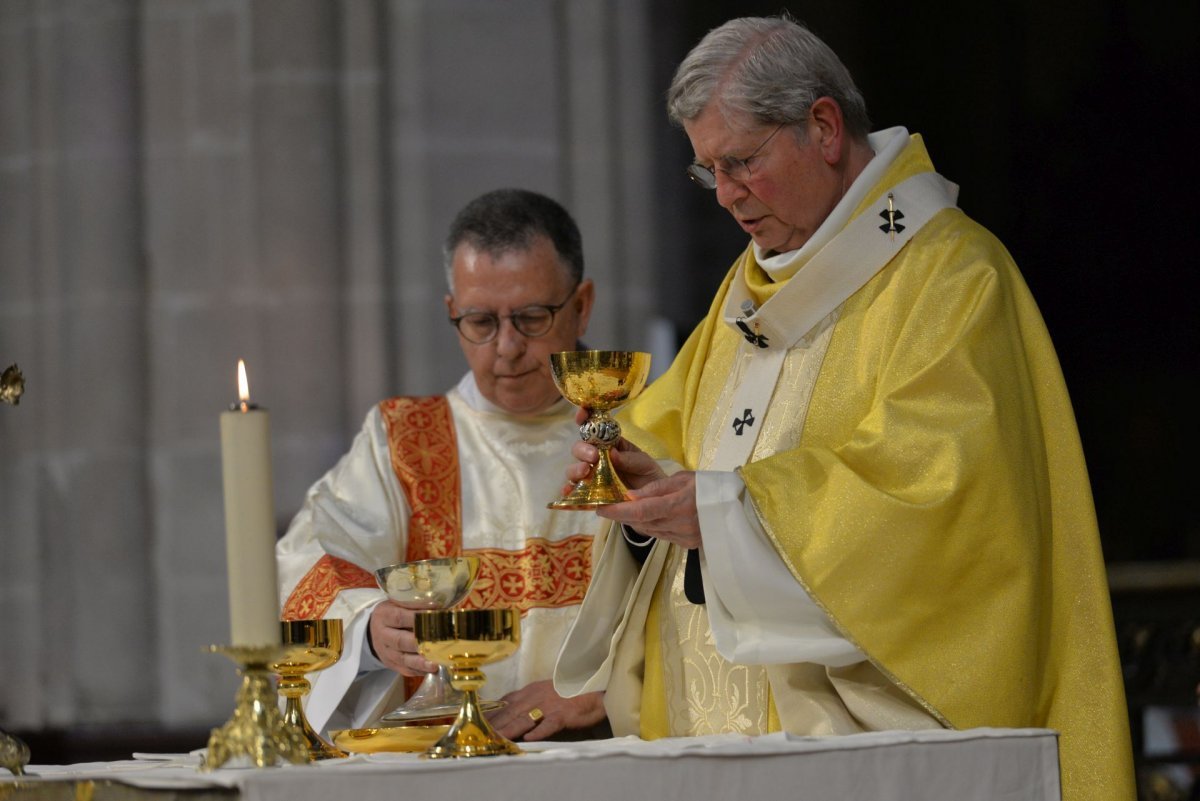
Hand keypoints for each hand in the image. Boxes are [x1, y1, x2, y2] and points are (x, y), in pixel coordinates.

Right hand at [367, 601, 437, 675]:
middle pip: (400, 641)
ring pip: (403, 659)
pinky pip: (405, 669)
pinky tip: (432, 669)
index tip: (436, 616)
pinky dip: (419, 670)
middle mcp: (382, 635)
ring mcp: (386, 652)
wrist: (373, 630)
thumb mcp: (397, 603)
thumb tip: (439, 607)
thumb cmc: (391, 614)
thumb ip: (414, 605)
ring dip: (420, 662)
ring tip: (435, 664)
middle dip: (419, 643)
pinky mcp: (391, 664)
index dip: (417, 618)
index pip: (399, 618)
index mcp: (384, 616)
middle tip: (438, 643)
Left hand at [488, 680, 605, 741]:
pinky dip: (539, 731)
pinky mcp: (563, 714)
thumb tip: (506, 705)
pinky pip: (549, 724)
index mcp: (531, 690)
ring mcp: (550, 705)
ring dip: (510, 729)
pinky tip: (529, 739)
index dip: (491, 712)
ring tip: (497, 738)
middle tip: (480, 734)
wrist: (594, 687)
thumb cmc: (568, 690)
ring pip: (525, 718)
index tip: (477, 721)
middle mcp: (536, 696)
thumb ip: (526, 698)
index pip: (506, 702)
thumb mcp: (543, 690)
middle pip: (511, 712)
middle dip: (495, 724)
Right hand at [563, 407, 666, 493]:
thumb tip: (613, 453)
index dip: (585, 417)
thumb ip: (630, 459)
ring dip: (575, 468)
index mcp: (609, 444)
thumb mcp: (644, 463)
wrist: (653, 502)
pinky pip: (574, 492)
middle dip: (583, 449)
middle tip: (594, 456)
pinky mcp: (588, 495)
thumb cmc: (647, 476)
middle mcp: (596, 458)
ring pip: (573, 469)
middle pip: (579, 448)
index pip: (593, 427)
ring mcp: (590, 476)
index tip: (582, 414)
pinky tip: (569, 491)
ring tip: (585, 471)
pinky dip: (568, 490)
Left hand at [595, 470, 701, 549]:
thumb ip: (655, 488)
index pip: (640, 510)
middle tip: (606, 506)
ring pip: (649, 531)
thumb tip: (629, 496)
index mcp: (679, 505)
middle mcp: (680, 525)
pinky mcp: (687, 545)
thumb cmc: (710, 486)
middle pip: (641, 523)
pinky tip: (646, 517)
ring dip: (634, 521)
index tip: (599, 508)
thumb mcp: (683, 478)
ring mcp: (684, 538)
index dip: (617, 511)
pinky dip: (650, 526)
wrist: (738, 506)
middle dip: (621, 516)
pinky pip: (661, 536)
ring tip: (622, 510)